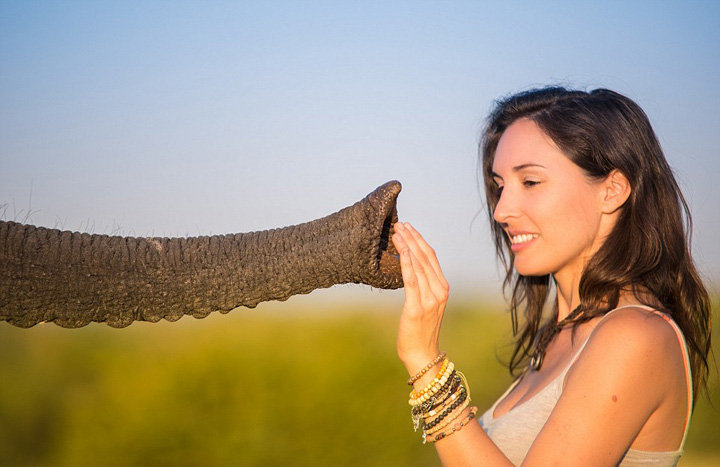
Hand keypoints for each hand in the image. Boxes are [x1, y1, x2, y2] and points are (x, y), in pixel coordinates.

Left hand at [392, 222, 449, 375]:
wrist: (422, 353)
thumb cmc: (420, 329)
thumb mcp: (426, 303)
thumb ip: (423, 285)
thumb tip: (410, 265)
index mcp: (442, 288)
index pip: (431, 257)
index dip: (419, 240)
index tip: (408, 227)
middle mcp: (439, 291)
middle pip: (425, 257)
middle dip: (412, 238)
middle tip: (399, 223)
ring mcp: (430, 299)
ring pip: (418, 265)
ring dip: (407, 246)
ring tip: (396, 232)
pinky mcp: (416, 307)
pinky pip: (411, 280)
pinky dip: (407, 263)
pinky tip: (401, 251)